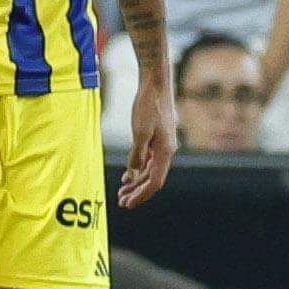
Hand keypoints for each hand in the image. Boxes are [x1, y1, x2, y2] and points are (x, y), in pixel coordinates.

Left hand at [120, 77, 176, 205]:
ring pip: (151, 170)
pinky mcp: (158, 138)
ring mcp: (163, 145)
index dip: (141, 195)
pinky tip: (129, 175)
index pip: (154, 182)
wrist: (156, 84)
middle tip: (121, 202)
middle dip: (137, 192)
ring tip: (122, 191)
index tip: (127, 204)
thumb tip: (133, 174)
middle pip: (153, 179)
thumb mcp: (139, 132)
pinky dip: (139, 170)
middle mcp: (167, 151)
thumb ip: (137, 155)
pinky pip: (150, 160)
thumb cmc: (148, 106)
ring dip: (137, 182)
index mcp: (165, 151)